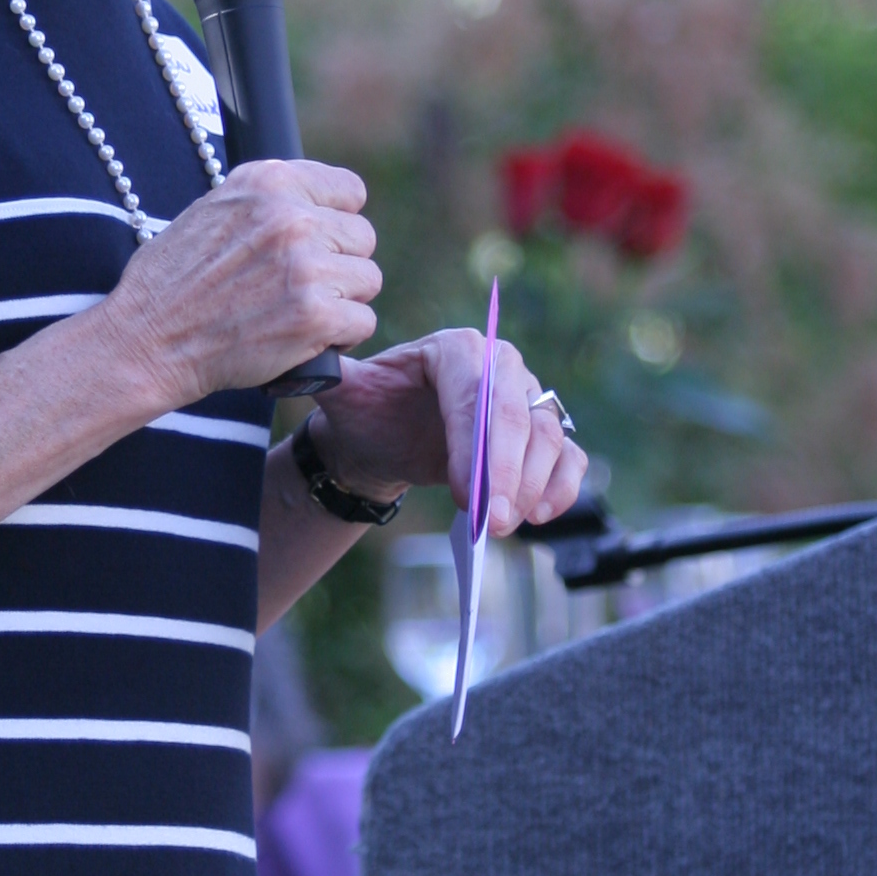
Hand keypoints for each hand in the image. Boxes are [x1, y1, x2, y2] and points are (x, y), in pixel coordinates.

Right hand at [102, 159, 380, 409]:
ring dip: (342, 300)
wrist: (146, 340)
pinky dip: (339, 336)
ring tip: (299, 313)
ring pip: (368, 280)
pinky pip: (363, 321)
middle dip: (339, 264)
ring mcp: (307, 267)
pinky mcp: (316, 316)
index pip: (349, 191)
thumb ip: (268, 202)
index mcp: (268, 183)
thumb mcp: (213, 210)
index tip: (317, 244)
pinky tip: (305, 338)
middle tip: (300, 288)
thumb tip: (318, 206)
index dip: (336, 222)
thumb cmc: (172, 282)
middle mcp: (291, 218)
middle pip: (362, 237)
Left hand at [307, 325, 587, 534]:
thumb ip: (326, 377)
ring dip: (532, 487)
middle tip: (491, 524)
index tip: (462, 494)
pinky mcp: (541, 434)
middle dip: (506, 474)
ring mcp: (528, 399)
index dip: (474, 445)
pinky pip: (569, 457)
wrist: (385, 434)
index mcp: (456, 348)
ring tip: (502, 527)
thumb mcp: (342, 393)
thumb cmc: (367, 411)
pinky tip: (538, 516)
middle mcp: (502, 365)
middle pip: (518, 417)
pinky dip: (562, 487)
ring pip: (548, 438)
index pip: (476, 391)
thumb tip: (306, 366)